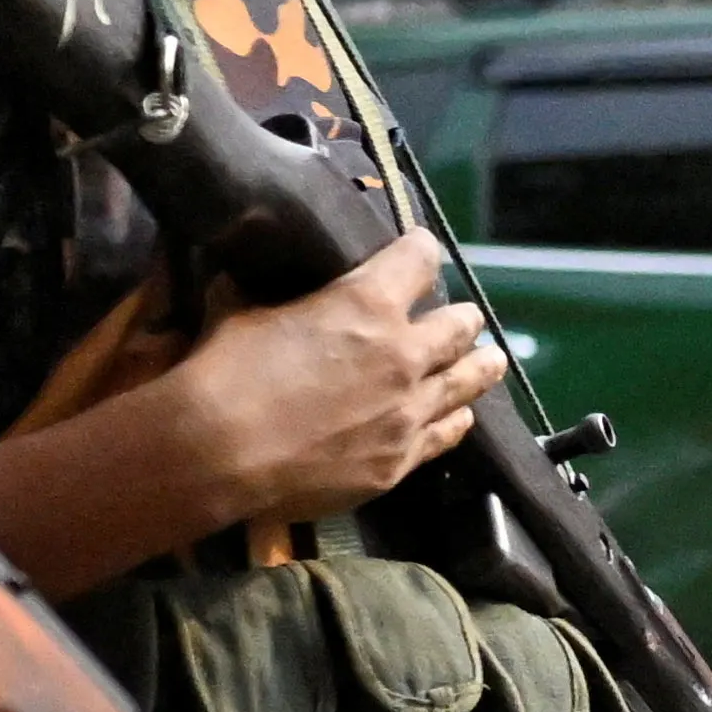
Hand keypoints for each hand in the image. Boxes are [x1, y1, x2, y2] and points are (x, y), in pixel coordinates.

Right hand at [170, 233, 503, 530]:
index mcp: (367, 303)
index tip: (421, 251)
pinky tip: (461, 416)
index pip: (418, 260)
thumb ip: (254, 295)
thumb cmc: (225, 372)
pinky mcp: (401, 461)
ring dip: (480, 367)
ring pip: (467, 382)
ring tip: (492, 360)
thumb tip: (234, 279)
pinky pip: (446, 434)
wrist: (219, 454)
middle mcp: (403, 353)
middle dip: (463, 319)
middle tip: (465, 319)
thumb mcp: (238, 313)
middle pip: (459, 326)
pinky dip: (455, 419)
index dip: (421, 251)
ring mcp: (408, 411)